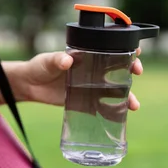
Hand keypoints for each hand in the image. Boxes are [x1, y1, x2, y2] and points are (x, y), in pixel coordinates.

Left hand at [20, 48, 143, 110]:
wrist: (30, 86)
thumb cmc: (39, 67)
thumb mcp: (47, 61)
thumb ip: (57, 60)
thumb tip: (67, 60)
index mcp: (87, 55)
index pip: (111, 49)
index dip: (126, 49)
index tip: (136, 50)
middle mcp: (93, 69)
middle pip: (119, 69)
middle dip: (132, 70)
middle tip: (136, 72)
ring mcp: (91, 86)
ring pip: (115, 90)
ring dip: (127, 97)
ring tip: (134, 106)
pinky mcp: (85, 101)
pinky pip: (102, 106)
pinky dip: (112, 112)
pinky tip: (120, 118)